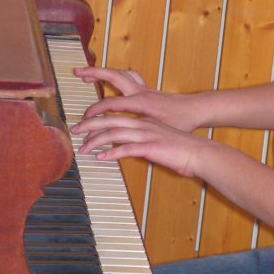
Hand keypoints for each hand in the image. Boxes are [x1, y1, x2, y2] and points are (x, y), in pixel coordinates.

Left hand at [71, 113, 208, 177]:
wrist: (199, 153)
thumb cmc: (181, 149)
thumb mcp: (158, 141)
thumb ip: (142, 141)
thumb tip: (128, 148)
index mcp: (144, 120)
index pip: (115, 114)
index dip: (97, 118)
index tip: (84, 126)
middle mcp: (143, 124)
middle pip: (110, 119)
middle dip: (89, 124)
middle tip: (74, 131)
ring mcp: (147, 135)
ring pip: (114, 133)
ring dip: (95, 141)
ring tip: (83, 149)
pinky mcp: (151, 147)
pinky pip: (126, 149)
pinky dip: (111, 153)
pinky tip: (101, 159)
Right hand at [73, 67, 199, 131]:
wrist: (196, 110)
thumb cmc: (182, 121)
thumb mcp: (160, 131)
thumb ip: (139, 133)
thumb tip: (121, 140)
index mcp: (142, 102)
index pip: (111, 102)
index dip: (95, 110)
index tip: (84, 119)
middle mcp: (141, 91)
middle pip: (113, 76)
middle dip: (94, 73)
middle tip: (77, 72)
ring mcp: (144, 88)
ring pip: (120, 74)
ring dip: (103, 72)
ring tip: (88, 73)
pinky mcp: (147, 89)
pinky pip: (128, 78)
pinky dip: (116, 76)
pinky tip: (110, 81)